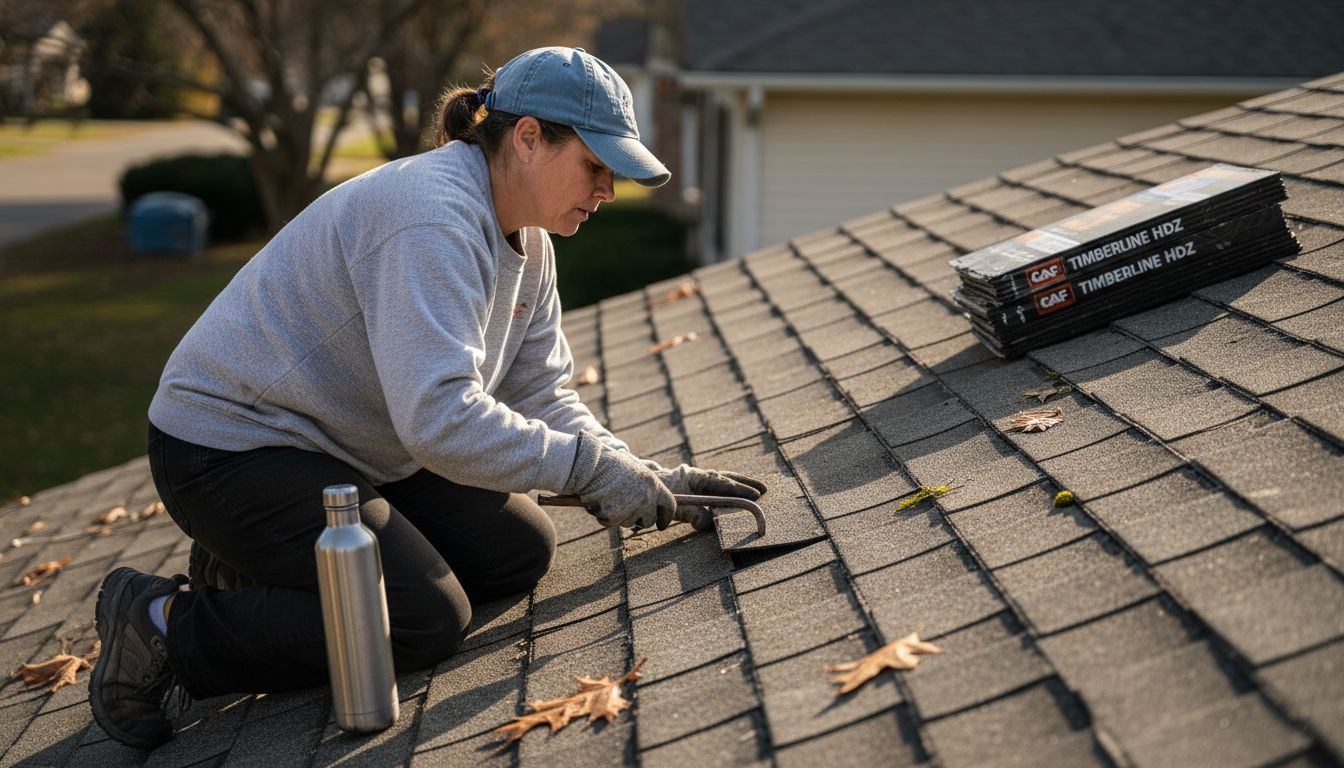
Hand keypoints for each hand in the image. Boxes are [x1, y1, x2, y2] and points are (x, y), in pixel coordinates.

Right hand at [564, 434, 676, 529]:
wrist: (591, 464)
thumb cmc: (611, 463)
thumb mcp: (635, 468)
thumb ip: (646, 484)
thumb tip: (653, 498)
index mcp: (654, 485)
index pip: (669, 506)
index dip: (665, 517)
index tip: (661, 525)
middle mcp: (646, 499)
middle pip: (649, 520)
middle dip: (640, 520)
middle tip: (627, 511)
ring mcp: (631, 509)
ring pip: (628, 523)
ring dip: (620, 516)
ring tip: (608, 497)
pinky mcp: (615, 517)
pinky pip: (610, 522)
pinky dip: (603, 515)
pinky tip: (599, 501)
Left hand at [647, 463, 767, 531]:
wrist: (651, 486)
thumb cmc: (664, 497)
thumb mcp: (676, 508)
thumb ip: (692, 515)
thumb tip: (708, 525)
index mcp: (696, 477)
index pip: (722, 483)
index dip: (740, 490)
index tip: (755, 495)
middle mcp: (702, 475)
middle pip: (728, 478)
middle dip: (746, 483)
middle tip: (764, 490)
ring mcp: (701, 478)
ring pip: (726, 479)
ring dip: (742, 484)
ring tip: (760, 489)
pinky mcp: (701, 484)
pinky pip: (720, 485)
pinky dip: (732, 488)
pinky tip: (741, 494)